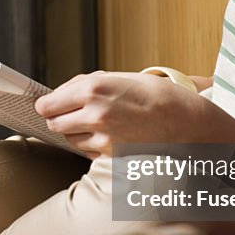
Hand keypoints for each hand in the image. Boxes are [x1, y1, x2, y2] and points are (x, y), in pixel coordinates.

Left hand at [34, 71, 234, 157]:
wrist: (187, 121)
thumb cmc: (156, 95)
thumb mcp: (121, 78)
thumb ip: (88, 84)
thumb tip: (60, 94)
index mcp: (93, 88)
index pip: (47, 104)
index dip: (47, 105)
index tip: (50, 106)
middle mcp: (94, 113)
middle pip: (54, 124)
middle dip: (60, 120)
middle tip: (74, 115)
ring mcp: (103, 137)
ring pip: (70, 140)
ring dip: (77, 134)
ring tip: (99, 125)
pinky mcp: (112, 156)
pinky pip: (88, 153)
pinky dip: (93, 147)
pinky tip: (111, 137)